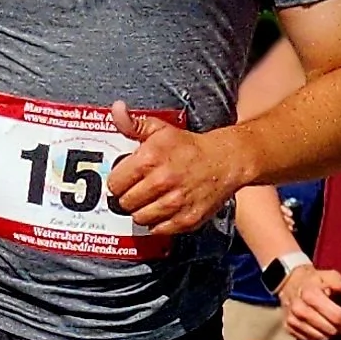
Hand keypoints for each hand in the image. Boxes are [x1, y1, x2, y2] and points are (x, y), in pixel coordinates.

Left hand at [103, 102, 235, 240]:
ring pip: (140, 218)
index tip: (125, 180)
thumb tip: (116, 109)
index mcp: (150, 159)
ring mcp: (175, 203)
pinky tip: (163, 210)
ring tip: (150, 200)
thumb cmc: (190, 146)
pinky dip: (158, 223)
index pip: (115, 183)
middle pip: (126, 203)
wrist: (225, 161)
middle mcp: (162, 182)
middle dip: (128, 197)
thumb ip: (134, 123)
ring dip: (142, 211)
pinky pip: (158, 229)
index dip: (118, 182)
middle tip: (138, 191)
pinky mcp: (187, 219)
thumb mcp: (160, 129)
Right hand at [277, 258, 340, 339]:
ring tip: (338, 329)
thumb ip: (338, 280)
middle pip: (330, 329)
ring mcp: (292, 320)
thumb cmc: (312, 280)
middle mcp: (299, 309)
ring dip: (332, 335)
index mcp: (310, 294)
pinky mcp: (288, 328)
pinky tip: (325, 330)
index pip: (335, 315)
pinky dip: (320, 337)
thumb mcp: (326, 275)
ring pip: (320, 337)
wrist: (288, 282)